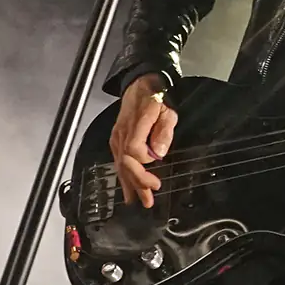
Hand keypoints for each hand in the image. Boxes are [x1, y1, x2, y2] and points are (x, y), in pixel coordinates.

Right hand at [109, 74, 178, 207]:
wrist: (141, 83)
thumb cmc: (157, 96)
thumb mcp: (168, 111)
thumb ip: (164, 132)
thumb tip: (158, 153)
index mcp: (136, 124)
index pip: (133, 150)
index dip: (144, 162)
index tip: (157, 165)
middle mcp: (122, 132)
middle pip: (125, 162)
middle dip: (137, 182)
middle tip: (149, 199)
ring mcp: (117, 136)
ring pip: (120, 165)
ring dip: (130, 184)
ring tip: (138, 201)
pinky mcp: (116, 138)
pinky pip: (118, 161)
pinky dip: (123, 177)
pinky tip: (127, 190)